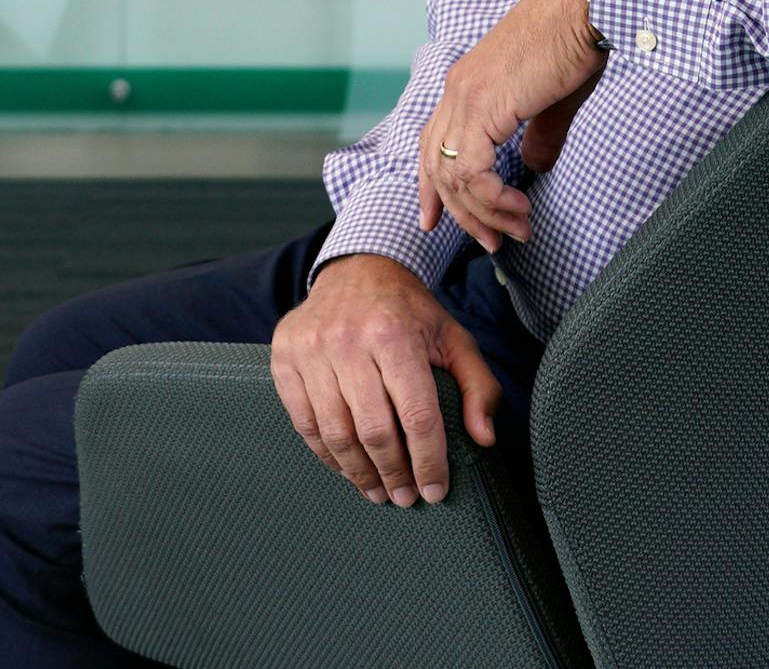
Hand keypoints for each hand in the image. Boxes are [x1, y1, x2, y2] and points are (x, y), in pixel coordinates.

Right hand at [270, 252, 501, 506]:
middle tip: (406, 498)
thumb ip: (478, 386)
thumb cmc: (409, 312)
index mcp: (394, 332)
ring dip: (359, 473)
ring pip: (335, 433)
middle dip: (394, 474)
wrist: (356, 270)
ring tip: (378, 491)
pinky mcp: (284, 357)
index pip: (416, 414)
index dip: (428, 461)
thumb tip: (484, 439)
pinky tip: (347, 468)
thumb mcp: (454, 338)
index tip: (435, 491)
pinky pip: (304, 423)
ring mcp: (310, 348)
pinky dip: (327, 455)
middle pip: (373, 430)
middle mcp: (347, 338)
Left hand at [419, 0, 606, 254]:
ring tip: (515, 230)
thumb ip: (537, 134)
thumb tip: (532, 165)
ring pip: (451, 175)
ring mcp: (465, 96)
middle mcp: (457, 89)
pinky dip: (492, 198)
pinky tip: (517, 208)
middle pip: (436, 167)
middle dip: (463, 214)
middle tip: (493, 242)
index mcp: (467, 83)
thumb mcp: (551, 100)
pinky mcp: (483, 105)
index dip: (429, 187)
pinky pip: (472, 171)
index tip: (434, 221)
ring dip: (484, 213)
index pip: (431, 142)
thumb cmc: (576, 42)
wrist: (584, 7)